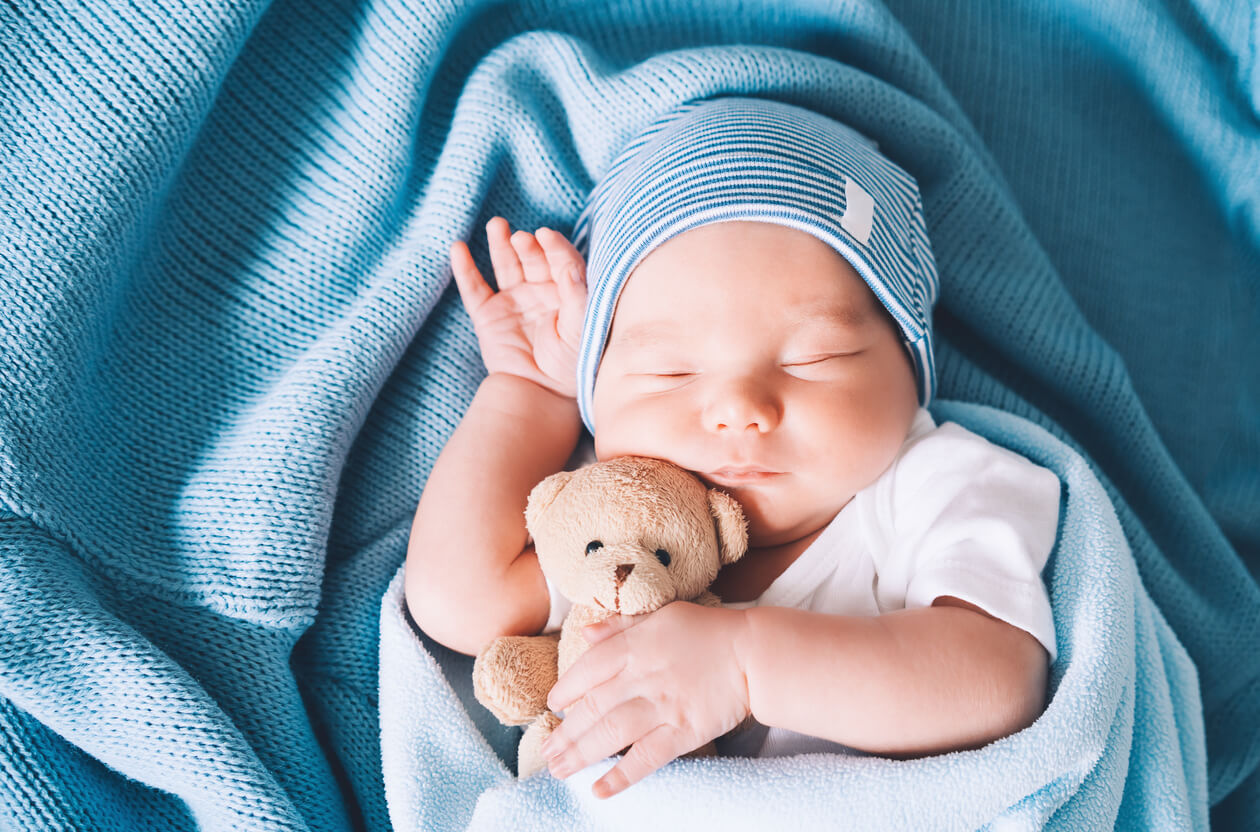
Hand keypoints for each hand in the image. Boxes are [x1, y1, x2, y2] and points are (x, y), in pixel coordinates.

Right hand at [449, 217, 586, 398]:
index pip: (561, 260)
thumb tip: (567, 259)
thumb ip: (577, 292)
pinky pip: (474, 288)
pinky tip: (458, 248)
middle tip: (521, 238)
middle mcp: (540, 292)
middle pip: (532, 258)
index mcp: (566, 292)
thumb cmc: (570, 363)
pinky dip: (465, 268)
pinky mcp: (488, 315)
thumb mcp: (582, 325)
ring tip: (497, 226)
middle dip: (526, 245)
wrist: (540, 393)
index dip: (554, 246)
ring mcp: (513, 302)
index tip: (546, 235)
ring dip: (499, 244)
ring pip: (505, 265)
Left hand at [539, 601, 752, 798]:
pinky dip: (621, 775)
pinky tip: (599, 789)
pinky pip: (646, 757)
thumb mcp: (661, 615)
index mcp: (635, 645)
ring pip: (611, 734)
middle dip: (565, 732)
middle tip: (546, 752)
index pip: (588, 669)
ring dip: (581, 754)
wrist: (753, 654)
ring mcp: (662, 706)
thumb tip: (586, 632)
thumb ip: (621, 625)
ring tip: (559, 771)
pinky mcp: (683, 731)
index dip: (566, 688)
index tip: (552, 705)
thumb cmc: (707, 632)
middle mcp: (643, 676)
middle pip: (593, 707)